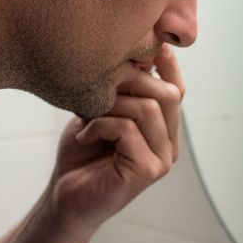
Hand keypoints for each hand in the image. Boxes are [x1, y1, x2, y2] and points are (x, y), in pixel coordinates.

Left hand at [45, 46, 184, 238]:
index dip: (165, 64)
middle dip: (132, 80)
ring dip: (112, 104)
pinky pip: (128, 129)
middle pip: (169, 94)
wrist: (65, 198)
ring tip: (88, 116)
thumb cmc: (81, 156)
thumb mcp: (99, 112)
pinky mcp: (147, 171)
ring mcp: (162, 160)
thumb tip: (130, 55)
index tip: (146, 44)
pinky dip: (100, 125)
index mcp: (163, 130)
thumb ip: (118, 90)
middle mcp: (169, 145)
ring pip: (148, 108)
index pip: (176, 89)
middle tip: (100, 85)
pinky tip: (84, 136)